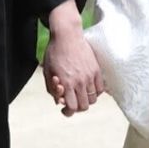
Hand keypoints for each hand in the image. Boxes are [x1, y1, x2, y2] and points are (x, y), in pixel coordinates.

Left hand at [42, 1, 103, 116]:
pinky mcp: (96, 69)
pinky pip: (100, 89)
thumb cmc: (54, 52)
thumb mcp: (47, 72)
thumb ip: (52, 89)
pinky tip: (89, 87)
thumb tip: (60, 101)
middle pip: (84, 106)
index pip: (71, 107)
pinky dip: (96, 92)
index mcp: (66, 82)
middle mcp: (79, 81)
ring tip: (81, 94)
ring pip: (93, 99)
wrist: (67, 35)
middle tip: (73, 102)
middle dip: (77, 107)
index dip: (68, 112)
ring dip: (87, 100)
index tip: (65, 109)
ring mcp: (89, 75)